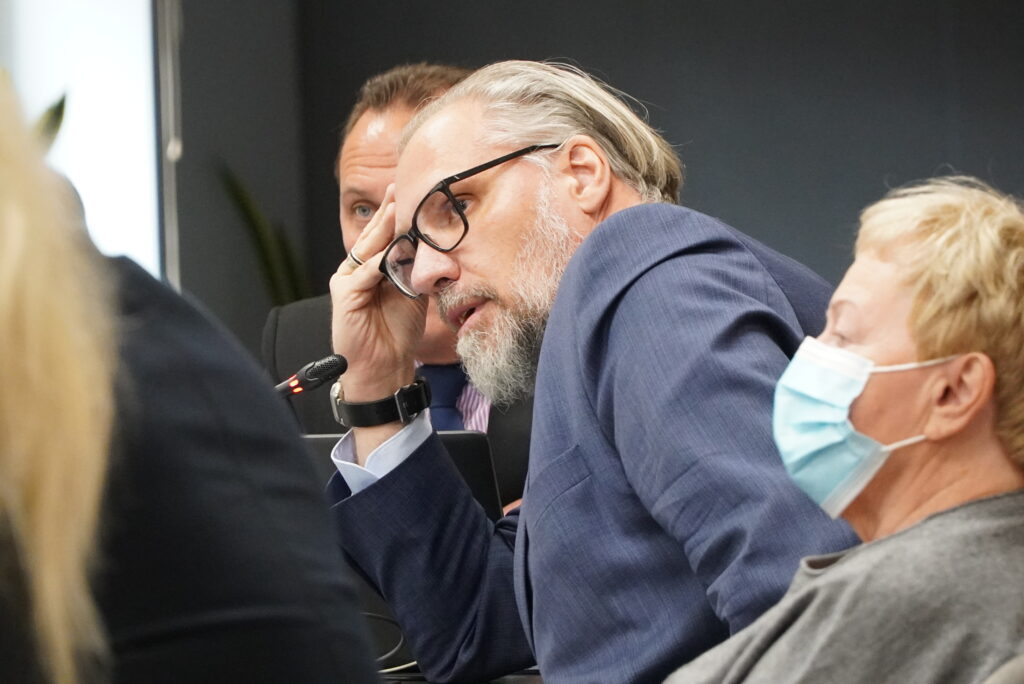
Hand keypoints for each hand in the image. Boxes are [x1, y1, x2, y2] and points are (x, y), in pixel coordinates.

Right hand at [330, 185, 425, 401]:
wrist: (384, 366)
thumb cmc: (398, 332)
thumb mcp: (413, 293)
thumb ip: (416, 269)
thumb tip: (434, 245)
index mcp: (372, 268)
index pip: (385, 235)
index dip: (397, 215)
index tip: (414, 192)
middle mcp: (357, 269)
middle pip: (375, 235)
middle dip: (389, 211)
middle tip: (400, 186)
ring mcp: (348, 280)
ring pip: (369, 249)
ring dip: (385, 229)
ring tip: (398, 208)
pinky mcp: (344, 295)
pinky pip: (365, 273)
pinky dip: (380, 263)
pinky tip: (392, 251)